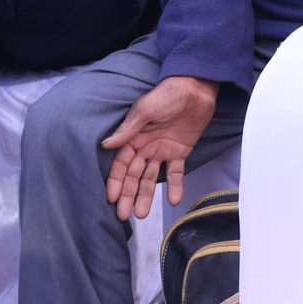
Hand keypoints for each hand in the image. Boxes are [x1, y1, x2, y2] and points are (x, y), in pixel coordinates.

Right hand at [103, 76, 218, 219]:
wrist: (197, 88)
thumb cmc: (167, 95)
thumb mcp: (145, 110)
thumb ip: (128, 129)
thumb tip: (106, 145)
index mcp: (134, 137)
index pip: (121, 164)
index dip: (116, 181)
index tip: (112, 199)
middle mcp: (145, 147)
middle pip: (134, 175)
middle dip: (128, 195)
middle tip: (123, 215)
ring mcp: (162, 150)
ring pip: (151, 178)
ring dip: (146, 195)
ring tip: (142, 215)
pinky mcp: (180, 151)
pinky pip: (175, 172)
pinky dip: (174, 186)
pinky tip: (173, 200)